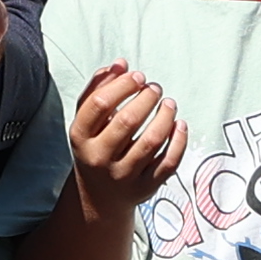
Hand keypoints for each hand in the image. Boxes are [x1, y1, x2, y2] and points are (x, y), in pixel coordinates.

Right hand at [62, 59, 189, 221]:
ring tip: (169, 103)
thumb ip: (98, 88)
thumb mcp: (87, 120)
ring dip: (165, 116)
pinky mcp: (145, 187)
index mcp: (80, 137)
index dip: (122, 85)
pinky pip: (168, 162)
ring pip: (151, 141)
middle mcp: (99, 158)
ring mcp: (123, 175)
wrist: (97, 196)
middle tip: (155, 88)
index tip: (137, 76)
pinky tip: (180, 125)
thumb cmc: (94, 147)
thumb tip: (120, 63)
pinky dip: (179, 141)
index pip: (100, 104)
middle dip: (146, 98)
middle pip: (127, 121)